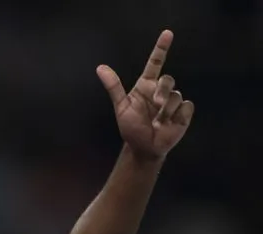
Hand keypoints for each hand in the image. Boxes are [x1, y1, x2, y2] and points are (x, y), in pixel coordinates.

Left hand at [97, 30, 193, 161]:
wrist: (143, 147)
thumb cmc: (131, 127)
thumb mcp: (121, 107)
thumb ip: (113, 87)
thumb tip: (100, 67)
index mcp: (146, 87)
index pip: (155, 63)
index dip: (161, 48)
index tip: (167, 33)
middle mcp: (160, 91)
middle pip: (168, 79)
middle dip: (162, 91)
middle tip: (155, 104)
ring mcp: (173, 101)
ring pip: (176, 95)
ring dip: (166, 110)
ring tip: (158, 122)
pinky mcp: (184, 112)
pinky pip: (186, 106)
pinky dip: (177, 116)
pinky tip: (169, 124)